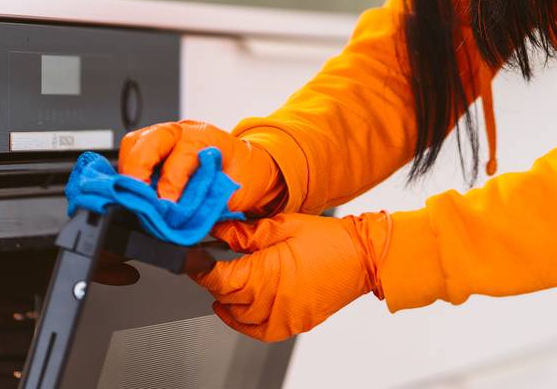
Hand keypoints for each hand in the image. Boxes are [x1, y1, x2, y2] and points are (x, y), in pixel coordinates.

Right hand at [118, 120, 285, 214]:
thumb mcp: (233, 191)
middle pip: (151, 139)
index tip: (168, 205)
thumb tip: (177, 217)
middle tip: (139, 197)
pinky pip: (132, 152)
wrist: (249, 166)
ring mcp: (166, 137)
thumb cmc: (243, 174)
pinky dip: (128, 172)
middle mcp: (183, 132)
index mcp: (207, 138)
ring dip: (129, 169)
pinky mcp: (153, 149)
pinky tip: (134, 191)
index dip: (172, 182)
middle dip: (140, 169)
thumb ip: (205, 204)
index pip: (182, 154)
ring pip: (135, 142)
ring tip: (133, 195)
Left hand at [192, 211, 391, 341]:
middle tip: (212, 261)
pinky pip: (257, 331)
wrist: (362, 258)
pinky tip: (240, 306)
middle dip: (215, 280)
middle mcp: (271, 303)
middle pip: (226, 298)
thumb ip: (245, 233)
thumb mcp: (282, 226)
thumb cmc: (327, 239)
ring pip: (238, 317)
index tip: (193, 258)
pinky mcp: (292, 325)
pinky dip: (243, 321)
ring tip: (230, 280)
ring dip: (229, 300)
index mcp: (266, 276)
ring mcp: (283, 318)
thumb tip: (216, 231)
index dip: (201, 269)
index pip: (218, 279)